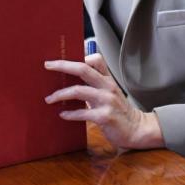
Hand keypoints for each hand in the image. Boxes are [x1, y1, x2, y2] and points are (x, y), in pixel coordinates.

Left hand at [44, 53, 163, 150]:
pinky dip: (70, 114)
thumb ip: (94, 85)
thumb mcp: (109, 93)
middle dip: (63, 66)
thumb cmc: (119, 110)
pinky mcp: (105, 117)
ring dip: (60, 94)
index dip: (78, 56)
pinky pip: (83, 113)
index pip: (95, 59)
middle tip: (47, 66)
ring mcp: (107, 101)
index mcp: (108, 79)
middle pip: (83, 69)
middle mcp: (108, 86)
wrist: (136, 129)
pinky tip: (63, 114)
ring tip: (49, 99)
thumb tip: (70, 80)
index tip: (61, 58)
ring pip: (79, 90)